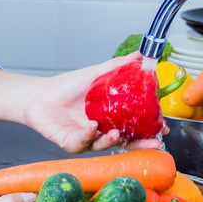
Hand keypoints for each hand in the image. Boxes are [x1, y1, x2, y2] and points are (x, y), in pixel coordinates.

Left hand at [23, 53, 163, 153]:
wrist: (39, 95)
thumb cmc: (67, 87)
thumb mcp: (95, 74)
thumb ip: (118, 66)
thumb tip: (141, 55)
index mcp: (110, 117)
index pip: (134, 127)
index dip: (149, 129)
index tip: (163, 127)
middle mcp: (101, 131)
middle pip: (125, 143)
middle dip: (139, 145)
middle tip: (152, 142)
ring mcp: (87, 139)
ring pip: (103, 146)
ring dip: (111, 140)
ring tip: (116, 132)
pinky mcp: (70, 143)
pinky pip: (81, 143)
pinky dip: (87, 135)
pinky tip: (91, 126)